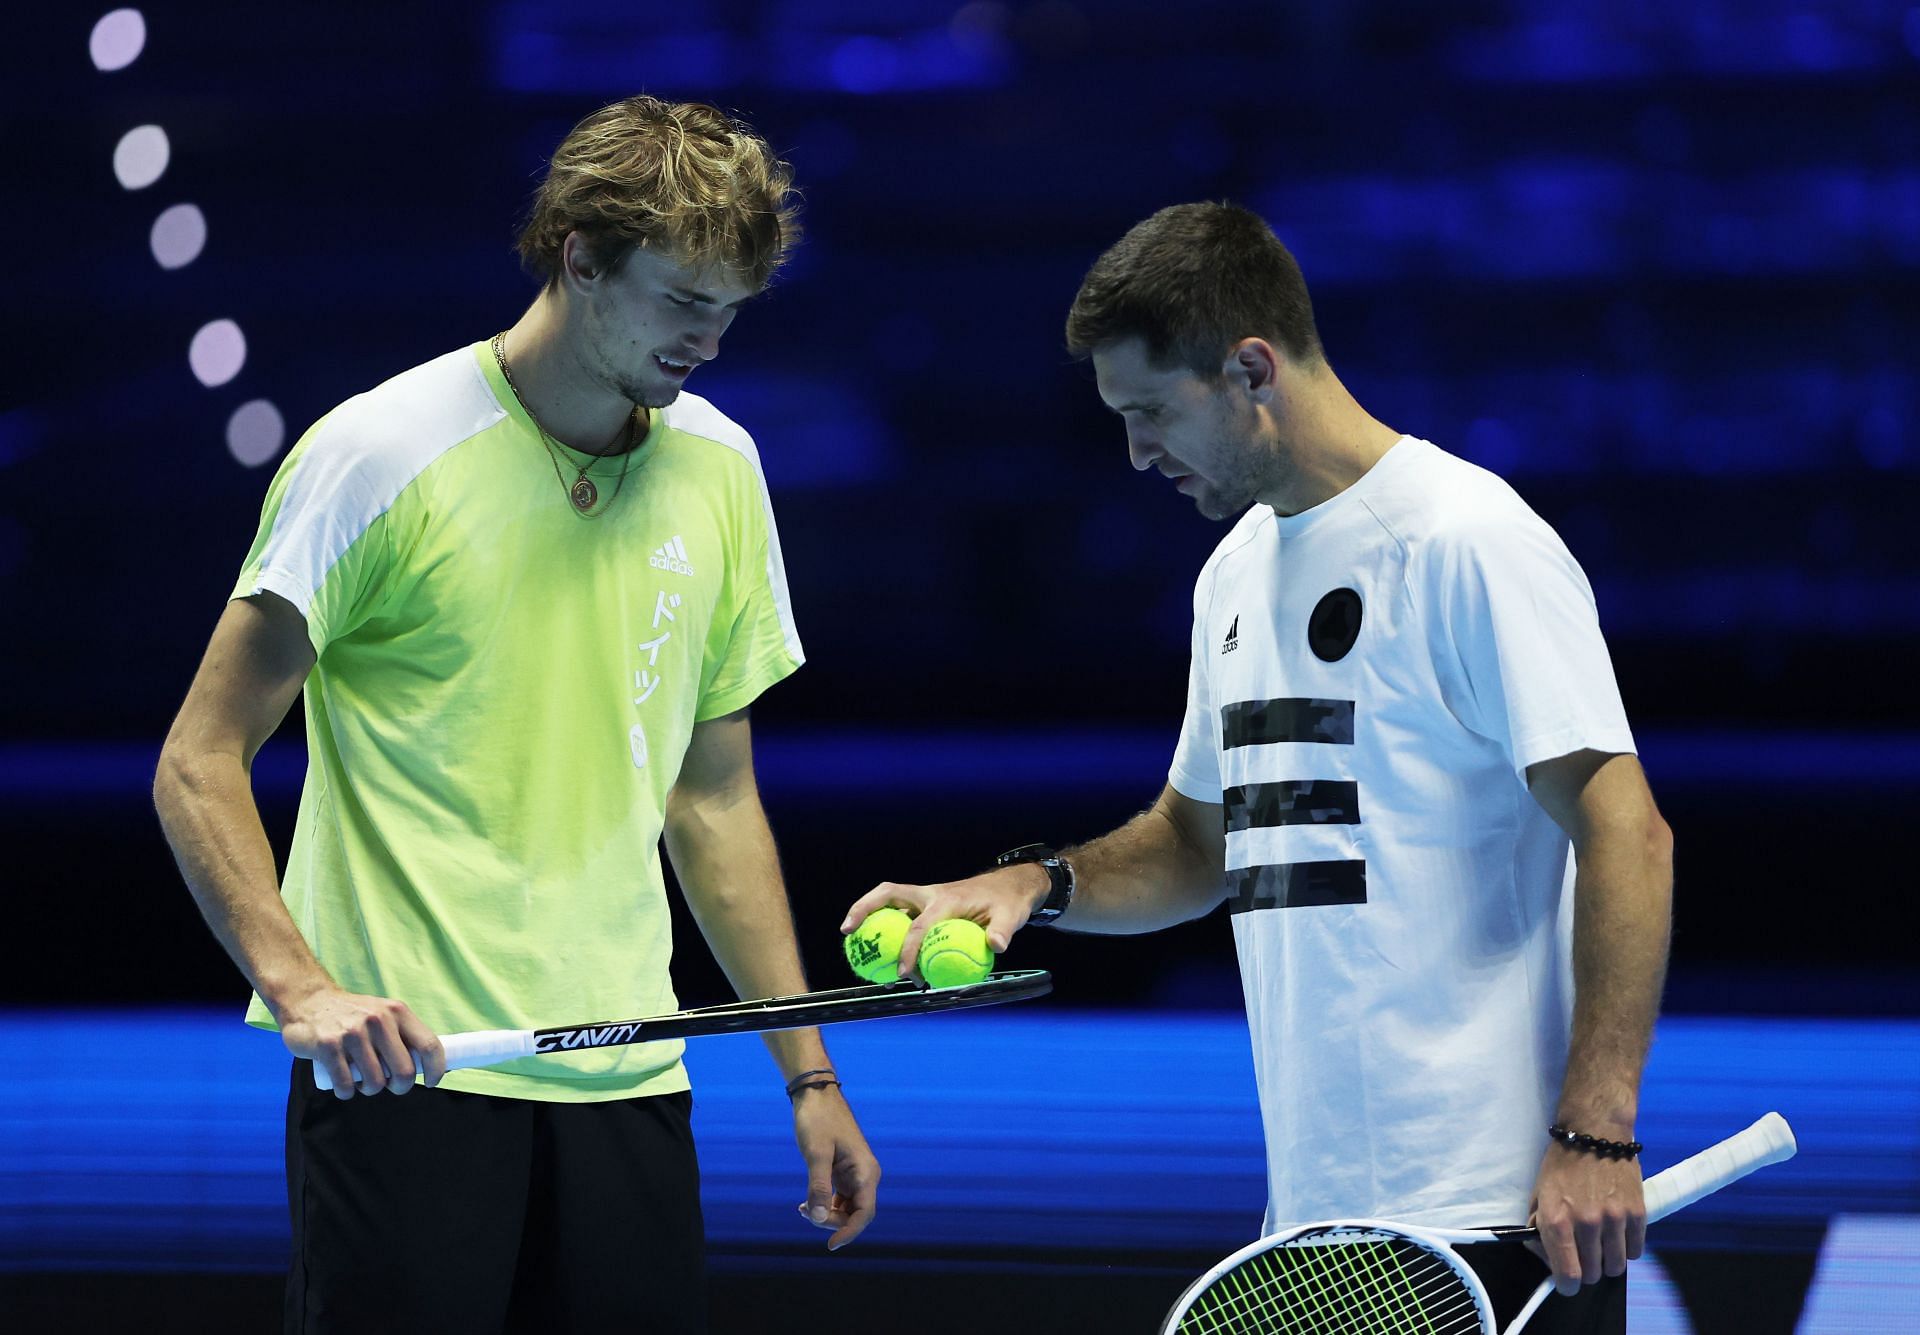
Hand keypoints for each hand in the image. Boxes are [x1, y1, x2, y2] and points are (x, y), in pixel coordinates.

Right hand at [277, 986, 445, 1098]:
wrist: (309, 1001)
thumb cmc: (353, 1015)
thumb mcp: (384, 1014)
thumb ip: (404, 1033)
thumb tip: (435, 1062)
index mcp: (397, 1012)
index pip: (429, 1045)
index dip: (436, 1069)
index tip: (431, 1082)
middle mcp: (378, 1020)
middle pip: (404, 1072)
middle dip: (399, 1087)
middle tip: (390, 1085)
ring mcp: (352, 1033)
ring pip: (375, 1082)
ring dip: (370, 1089)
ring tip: (362, 1080)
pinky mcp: (328, 1046)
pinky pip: (346, 1085)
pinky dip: (346, 1092)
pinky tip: (345, 1085)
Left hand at [791, 1086, 879, 1250]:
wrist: (816, 1095)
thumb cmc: (818, 1120)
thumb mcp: (816, 1153)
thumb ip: (817, 1186)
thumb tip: (816, 1218)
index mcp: (866, 1171)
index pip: (864, 1213)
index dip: (849, 1233)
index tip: (831, 1246)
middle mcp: (865, 1176)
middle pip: (855, 1215)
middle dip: (831, 1222)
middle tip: (804, 1212)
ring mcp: (855, 1175)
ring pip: (846, 1210)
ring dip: (825, 1215)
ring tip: (801, 1209)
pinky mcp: (844, 1173)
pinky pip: (838, 1200)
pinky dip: (823, 1205)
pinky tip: (804, 1205)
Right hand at [841, 866, 1048, 981]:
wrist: (1008, 888)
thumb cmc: (1007, 903)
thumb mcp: (1010, 917)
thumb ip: (1002, 930)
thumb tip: (996, 946)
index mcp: (946, 899)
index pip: (920, 925)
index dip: (909, 949)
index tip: (906, 974)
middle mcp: (930, 894)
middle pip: (888, 895)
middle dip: (863, 909)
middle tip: (846, 932)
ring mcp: (924, 898)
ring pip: (887, 902)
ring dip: (866, 917)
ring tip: (852, 944)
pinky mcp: (924, 905)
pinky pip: (898, 915)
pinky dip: (885, 930)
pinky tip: (880, 954)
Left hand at [1528, 1142, 1645, 1295]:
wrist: (1595, 1132)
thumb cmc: (1562, 1163)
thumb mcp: (1539, 1193)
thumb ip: (1539, 1227)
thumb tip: (1545, 1255)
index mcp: (1557, 1220)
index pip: (1568, 1275)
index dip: (1567, 1284)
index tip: (1568, 1282)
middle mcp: (1586, 1223)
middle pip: (1593, 1274)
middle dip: (1587, 1270)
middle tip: (1584, 1254)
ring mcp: (1615, 1219)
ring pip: (1616, 1266)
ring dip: (1608, 1260)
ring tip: (1602, 1242)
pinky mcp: (1637, 1213)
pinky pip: (1636, 1251)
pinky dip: (1627, 1248)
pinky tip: (1618, 1233)